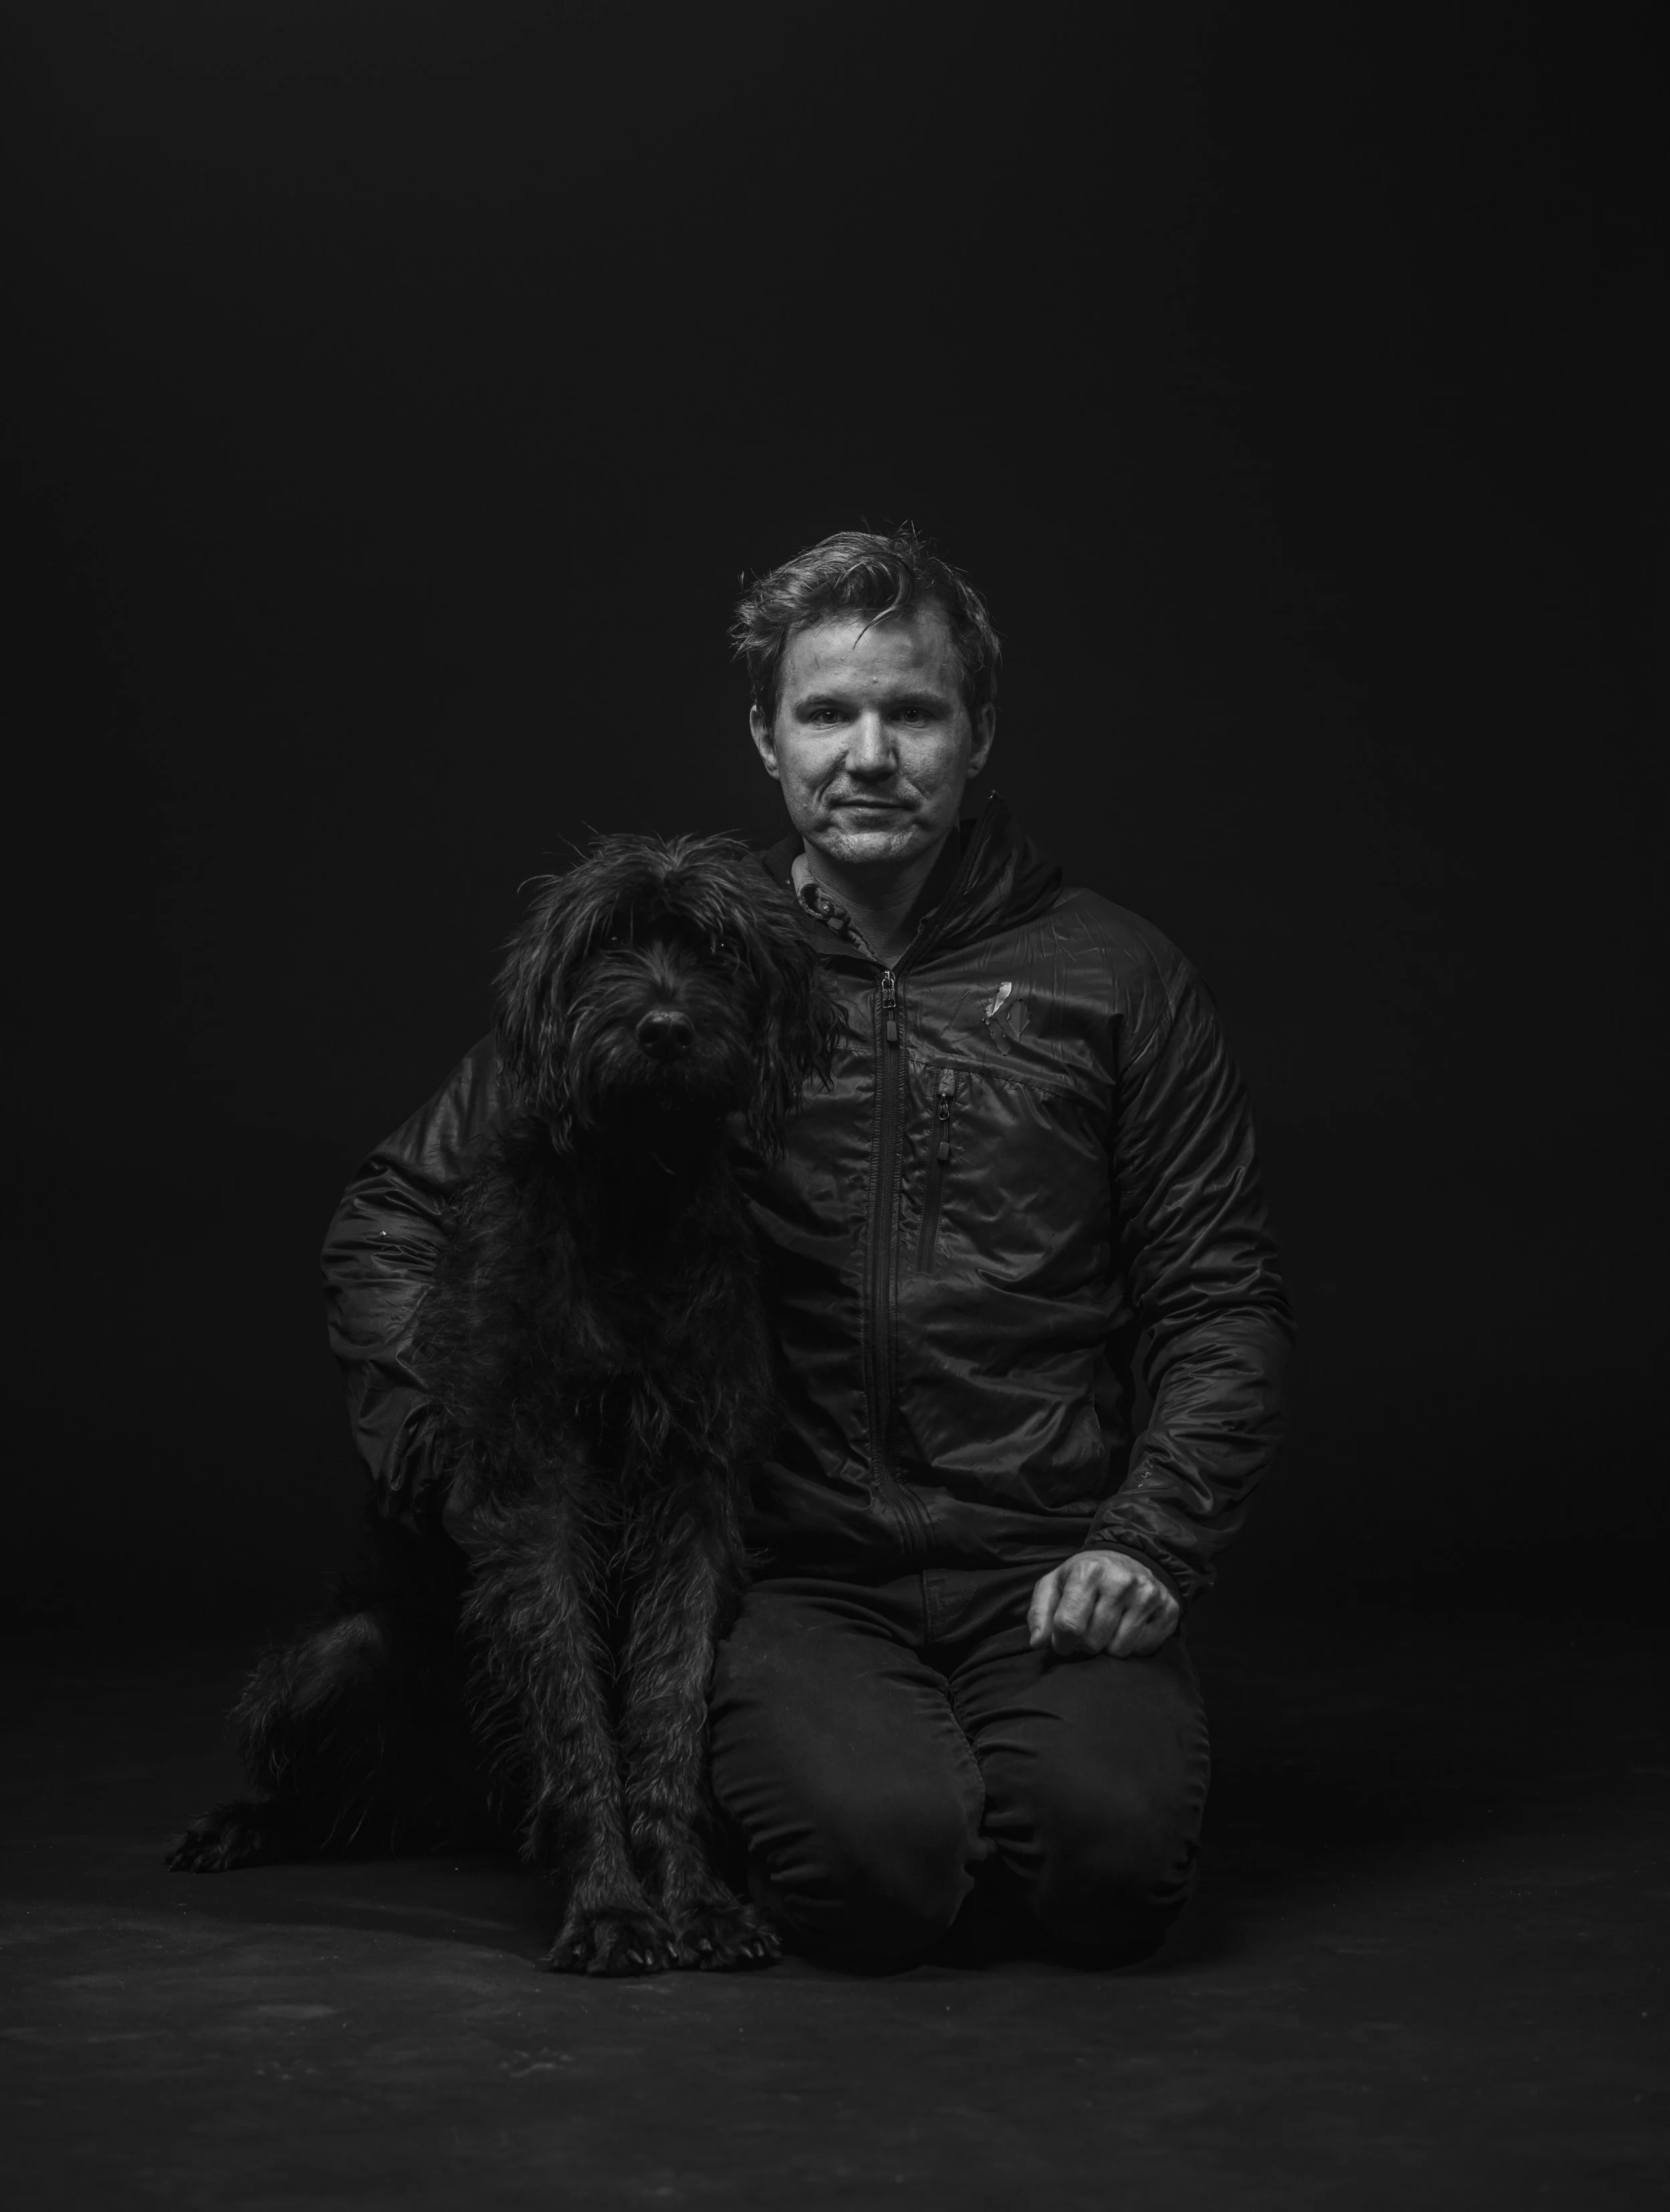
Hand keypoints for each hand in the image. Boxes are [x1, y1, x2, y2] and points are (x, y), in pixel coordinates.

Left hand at [1027, 1550, 1179, 1658]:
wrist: (1129, 1558)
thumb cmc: (1085, 1576)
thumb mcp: (1055, 1584)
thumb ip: (1040, 1612)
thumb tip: (1039, 1643)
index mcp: (1088, 1572)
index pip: (1068, 1627)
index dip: (1061, 1644)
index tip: (1062, 1642)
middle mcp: (1121, 1581)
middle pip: (1093, 1643)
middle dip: (1085, 1645)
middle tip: (1087, 1630)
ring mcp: (1148, 1595)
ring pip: (1119, 1650)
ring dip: (1108, 1647)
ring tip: (1107, 1628)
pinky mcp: (1168, 1608)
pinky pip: (1143, 1649)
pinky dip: (1132, 1646)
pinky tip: (1128, 1627)